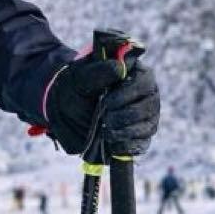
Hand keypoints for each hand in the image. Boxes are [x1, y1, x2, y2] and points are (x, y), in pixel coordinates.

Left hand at [46, 44, 160, 157]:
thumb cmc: (77, 89)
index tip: (105, 101)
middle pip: (148, 107)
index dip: (126, 95)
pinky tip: (111, 143)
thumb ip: (99, 71)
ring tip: (104, 130)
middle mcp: (146, 95)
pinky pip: (142, 144)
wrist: (66, 112)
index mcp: (136, 74)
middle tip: (104, 117)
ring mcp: (146, 116)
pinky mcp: (140, 136)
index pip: (144, 82)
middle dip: (123, 115)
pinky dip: (126, 146)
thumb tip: (119, 68)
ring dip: (124, 131)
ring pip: (147, 126)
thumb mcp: (81, 78)